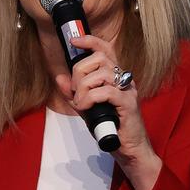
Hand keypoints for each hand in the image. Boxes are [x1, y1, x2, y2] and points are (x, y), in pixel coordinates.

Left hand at [55, 36, 161, 189]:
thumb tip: (60, 78)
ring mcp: (127, 90)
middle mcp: (123, 79)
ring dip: (84, 87)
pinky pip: (106, 92)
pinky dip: (90, 98)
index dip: (90, 41)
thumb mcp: (87, 108)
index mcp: (115, 77)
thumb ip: (74, 93)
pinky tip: (85, 108)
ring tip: (81, 103)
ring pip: (102, 74)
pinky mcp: (128, 103)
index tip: (75, 41)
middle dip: (80, 72)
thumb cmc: (111, 127)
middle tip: (75, 91)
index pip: (105, 49)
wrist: (129, 149)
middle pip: (100, 59)